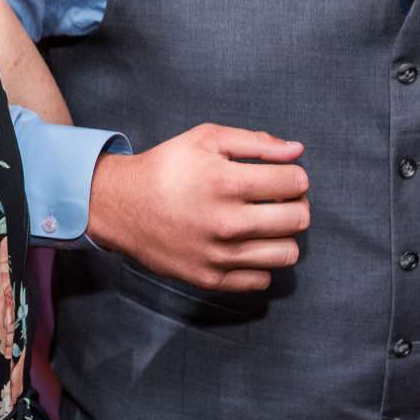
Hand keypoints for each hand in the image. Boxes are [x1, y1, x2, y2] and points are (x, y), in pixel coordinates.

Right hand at [85, 124, 309, 292]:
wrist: (120, 206)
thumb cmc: (166, 167)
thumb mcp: (205, 139)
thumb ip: (256, 142)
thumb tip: (298, 151)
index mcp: (227, 182)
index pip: (296, 182)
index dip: (294, 175)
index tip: (280, 177)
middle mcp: (227, 222)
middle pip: (299, 219)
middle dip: (295, 204)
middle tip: (277, 200)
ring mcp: (219, 255)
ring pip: (287, 253)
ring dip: (283, 236)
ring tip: (265, 225)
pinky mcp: (210, 278)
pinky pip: (262, 280)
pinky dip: (260, 263)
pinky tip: (246, 246)